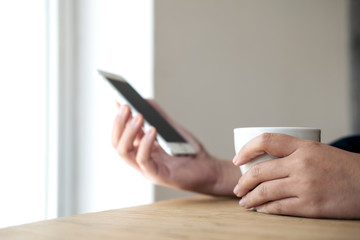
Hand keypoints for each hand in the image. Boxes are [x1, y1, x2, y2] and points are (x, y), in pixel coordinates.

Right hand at [112, 100, 238, 195]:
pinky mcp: (157, 176)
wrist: (208, 169)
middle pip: (117, 143)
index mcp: (140, 148)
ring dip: (129, 132)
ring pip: (125, 152)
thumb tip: (145, 100)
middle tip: (126, 106)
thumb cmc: (189, 151)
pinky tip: (152, 130)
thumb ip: (159, 117)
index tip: (117, 100)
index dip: (118, 118)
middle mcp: (140, 159)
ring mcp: (147, 169)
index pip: (121, 134)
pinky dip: (145, 144)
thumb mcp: (172, 130)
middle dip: (119, 123)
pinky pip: (143, 160)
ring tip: (138, 116)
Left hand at [233, 133, 359, 218]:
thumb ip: (292, 153)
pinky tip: (260, 209)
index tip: (237, 159)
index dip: (246, 150)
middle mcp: (301, 164)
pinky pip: (279, 208)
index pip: (265, 141)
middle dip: (243, 181)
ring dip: (249, 198)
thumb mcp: (317, 150)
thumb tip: (263, 161)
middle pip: (259, 171)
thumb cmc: (341, 167)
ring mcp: (305, 185)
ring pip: (265, 191)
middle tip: (237, 188)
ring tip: (244, 201)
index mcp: (303, 146)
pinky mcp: (310, 206)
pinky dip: (264, 209)